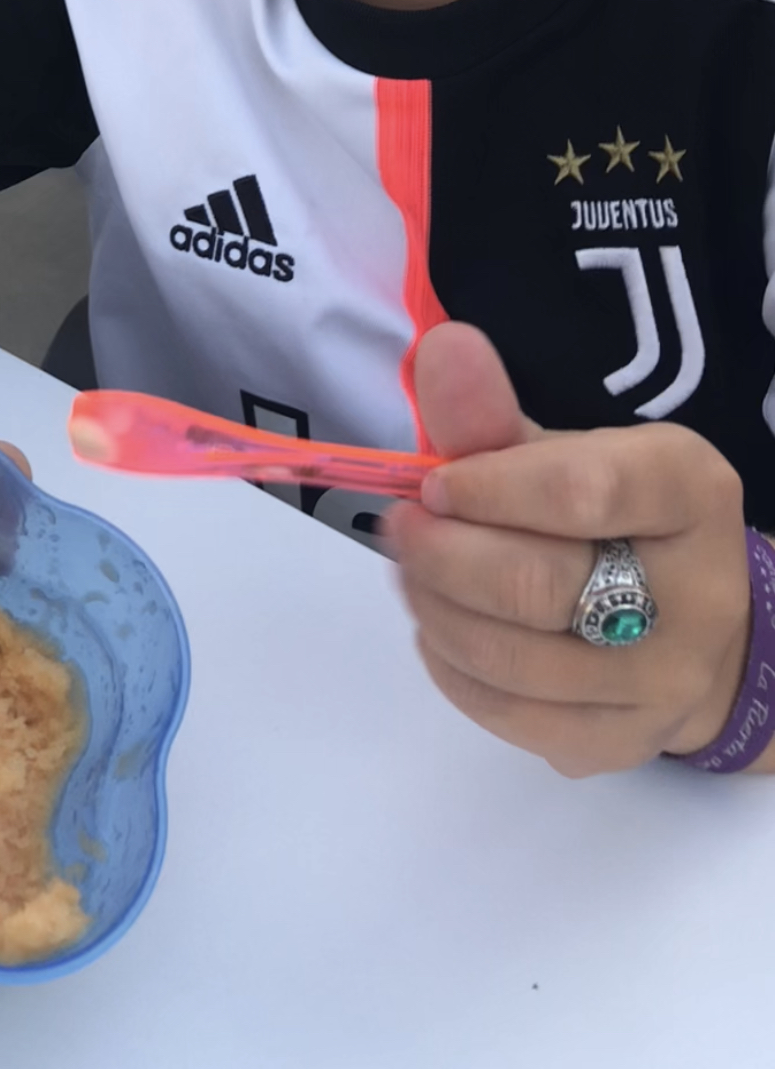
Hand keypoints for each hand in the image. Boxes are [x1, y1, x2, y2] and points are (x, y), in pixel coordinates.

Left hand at [383, 324, 751, 776]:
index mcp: (689, 492)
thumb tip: (439, 351)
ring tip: (413, 573)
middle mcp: (694, 594)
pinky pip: (511, 717)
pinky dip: (452, 668)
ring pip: (516, 659)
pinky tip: (441, 628)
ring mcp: (663, 683)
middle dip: (444, 554)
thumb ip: (496, 413)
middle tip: (400, 527)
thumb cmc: (617, 520)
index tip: (433, 483)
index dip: (488, 486)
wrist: (693, 630)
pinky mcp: (621, 744)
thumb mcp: (571, 451)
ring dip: (435, 609)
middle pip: (539, 584)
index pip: (582, 492)